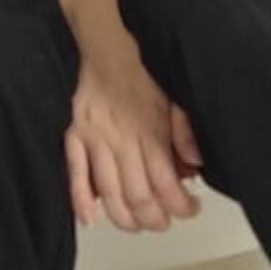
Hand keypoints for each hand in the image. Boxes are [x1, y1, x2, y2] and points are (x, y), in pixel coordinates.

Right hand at [65, 30, 203, 232]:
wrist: (104, 46)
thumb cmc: (140, 70)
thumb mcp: (173, 95)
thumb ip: (185, 130)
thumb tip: (195, 162)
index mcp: (150, 128)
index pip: (166, 182)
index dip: (181, 205)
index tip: (190, 207)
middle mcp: (123, 137)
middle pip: (139, 196)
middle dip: (155, 219)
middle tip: (164, 221)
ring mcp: (96, 138)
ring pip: (110, 193)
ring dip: (126, 218)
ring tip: (138, 224)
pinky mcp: (74, 135)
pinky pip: (75, 173)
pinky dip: (81, 200)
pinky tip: (91, 218)